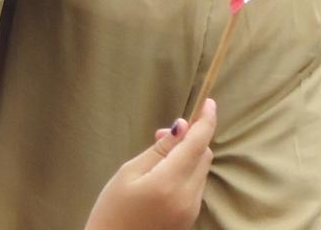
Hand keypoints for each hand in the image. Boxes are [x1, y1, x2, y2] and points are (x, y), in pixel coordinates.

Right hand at [84, 99, 215, 229]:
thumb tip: (182, 127)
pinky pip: (195, 187)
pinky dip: (186, 173)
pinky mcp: (189, 220)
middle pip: (203, 156)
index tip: (208, 103)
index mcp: (170, 183)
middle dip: (191, 139)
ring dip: (188, 156)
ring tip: (158, 156)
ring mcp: (191, 212)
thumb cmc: (112, 211)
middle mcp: (188, 198)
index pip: (198, 144)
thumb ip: (159, 150)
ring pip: (201, 171)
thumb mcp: (129, 173)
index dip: (206, 121)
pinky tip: (164, 175)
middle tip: (162, 134)